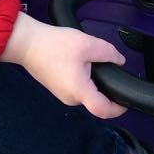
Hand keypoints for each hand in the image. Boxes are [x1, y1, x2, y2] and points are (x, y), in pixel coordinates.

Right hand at [0, 13, 127, 118]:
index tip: (127, 99)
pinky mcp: (56, 88)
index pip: (104, 110)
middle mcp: (70, 98)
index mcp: (79, 91)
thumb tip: (120, 61)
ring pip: (86, 93)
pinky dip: (83, 79)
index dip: (119, 108)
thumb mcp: (87, 44)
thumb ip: (108, 53)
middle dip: (105, 87)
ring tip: (92, 60)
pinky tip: (80, 62)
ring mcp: (62, 94)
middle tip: (108, 67)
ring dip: (93, 81)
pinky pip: (76, 88)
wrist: (26, 43)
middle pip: (96, 101)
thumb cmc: (55, 44)